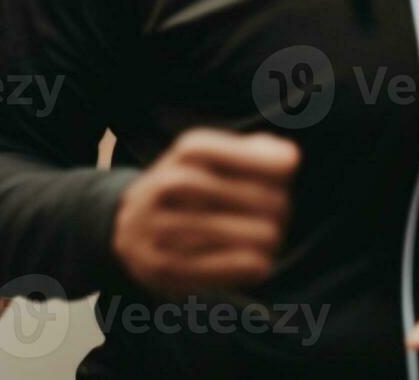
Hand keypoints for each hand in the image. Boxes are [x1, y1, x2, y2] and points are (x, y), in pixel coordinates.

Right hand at [112, 128, 297, 295]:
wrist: (129, 229)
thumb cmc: (190, 191)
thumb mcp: (215, 160)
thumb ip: (257, 152)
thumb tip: (289, 159)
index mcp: (189, 151)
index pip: (256, 157)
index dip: (276, 169)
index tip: (284, 174)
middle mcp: (172, 184)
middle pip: (268, 200)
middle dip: (281, 210)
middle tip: (273, 216)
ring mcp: (166, 227)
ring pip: (261, 235)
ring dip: (271, 240)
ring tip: (263, 240)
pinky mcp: (167, 267)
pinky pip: (243, 267)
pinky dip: (258, 265)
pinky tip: (256, 262)